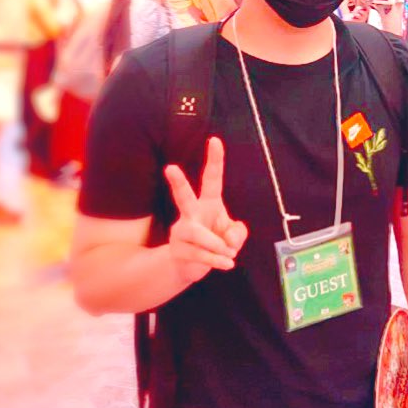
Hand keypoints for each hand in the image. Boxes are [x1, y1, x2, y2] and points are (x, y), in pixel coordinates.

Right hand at [164, 137, 248, 285]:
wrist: (191, 267)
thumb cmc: (215, 243)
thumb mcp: (233, 235)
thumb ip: (238, 233)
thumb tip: (229, 241)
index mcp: (207, 203)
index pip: (211, 178)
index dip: (215, 160)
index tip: (215, 140)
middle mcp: (191, 214)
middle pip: (183, 197)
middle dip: (177, 183)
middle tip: (170, 168)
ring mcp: (181, 231)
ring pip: (200, 235)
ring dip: (218, 246)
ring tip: (230, 254)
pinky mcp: (177, 249)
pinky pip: (200, 254)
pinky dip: (217, 260)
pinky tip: (227, 264)